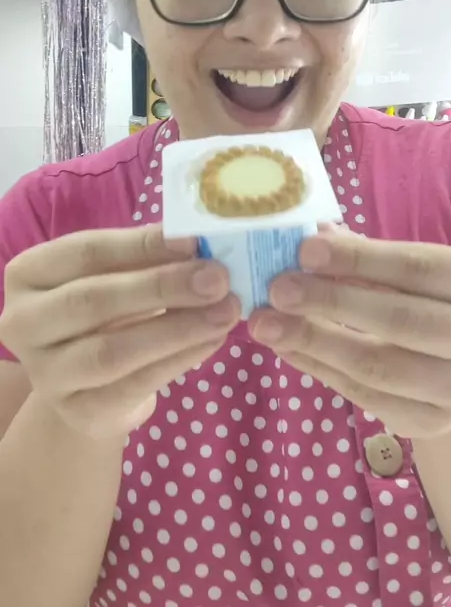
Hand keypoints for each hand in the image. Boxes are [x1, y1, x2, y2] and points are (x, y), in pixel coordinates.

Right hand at [0, 227, 239, 438]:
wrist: (89, 381)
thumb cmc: (107, 310)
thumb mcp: (117, 275)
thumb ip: (148, 257)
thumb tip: (201, 241)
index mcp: (29, 274)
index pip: (85, 253)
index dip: (142, 245)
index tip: (195, 240)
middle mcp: (23, 323)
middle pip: (93, 301)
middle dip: (162, 287)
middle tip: (217, 279)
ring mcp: (46, 374)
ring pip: (112, 351)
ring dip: (177, 329)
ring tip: (226, 311)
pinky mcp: (77, 412)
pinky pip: (133, 386)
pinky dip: (179, 361)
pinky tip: (213, 341)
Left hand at [250, 228, 450, 438]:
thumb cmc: (442, 300)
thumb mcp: (426, 271)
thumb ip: (374, 255)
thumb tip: (314, 236)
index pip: (421, 270)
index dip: (363, 259)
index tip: (307, 249)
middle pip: (401, 321)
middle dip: (331, 302)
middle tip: (278, 289)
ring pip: (379, 368)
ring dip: (314, 342)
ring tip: (266, 322)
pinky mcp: (431, 422)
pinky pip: (367, 397)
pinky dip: (320, 370)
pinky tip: (287, 346)